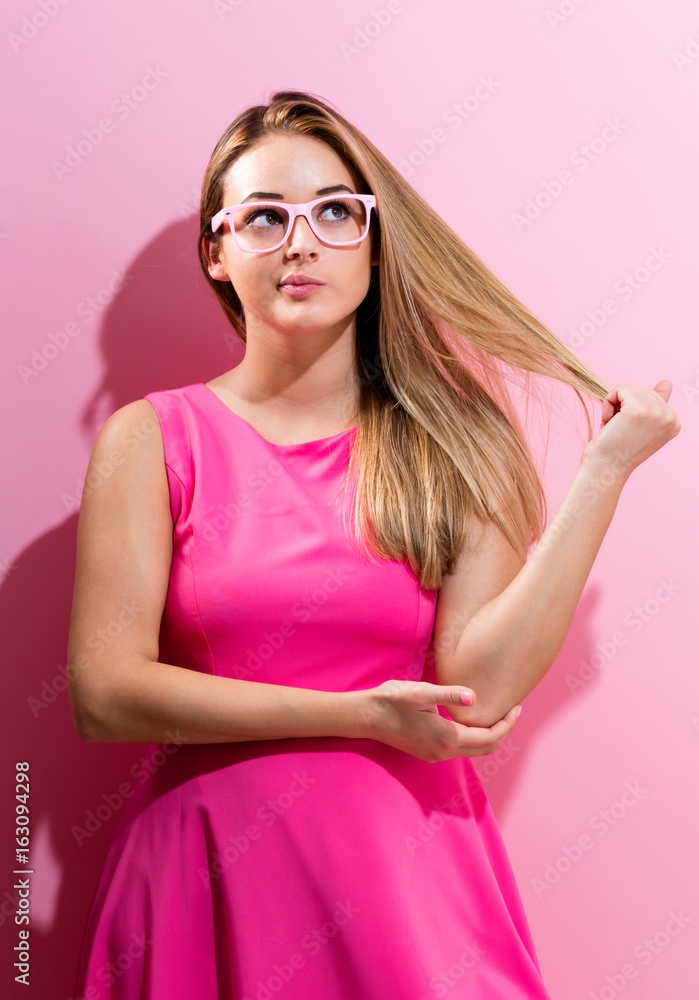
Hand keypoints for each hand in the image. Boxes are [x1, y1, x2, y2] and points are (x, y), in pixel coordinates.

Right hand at [348, 679, 521, 762]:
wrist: (366, 716)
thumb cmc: (392, 700)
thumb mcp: (421, 692)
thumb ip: (448, 694)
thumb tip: (473, 696)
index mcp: (447, 737)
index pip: (489, 737)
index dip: (507, 724)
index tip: (517, 707)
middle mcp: (444, 751)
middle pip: (486, 748)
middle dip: (503, 731)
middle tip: (513, 711)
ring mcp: (435, 755)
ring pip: (473, 750)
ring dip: (489, 735)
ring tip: (497, 714)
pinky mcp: (428, 752)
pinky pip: (460, 749)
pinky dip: (474, 737)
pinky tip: (472, 721)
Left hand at [582, 380, 680, 474]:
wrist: (606, 466)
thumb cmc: (618, 449)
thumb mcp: (642, 426)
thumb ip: (656, 403)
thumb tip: (667, 382)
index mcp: (675, 422)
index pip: (654, 398)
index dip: (635, 413)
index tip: (631, 433)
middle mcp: (670, 416)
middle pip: (642, 391)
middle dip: (624, 408)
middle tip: (620, 431)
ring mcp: (657, 411)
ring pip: (629, 390)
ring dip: (614, 407)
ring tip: (615, 428)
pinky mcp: (639, 407)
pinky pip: (619, 389)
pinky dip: (607, 403)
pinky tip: (608, 421)